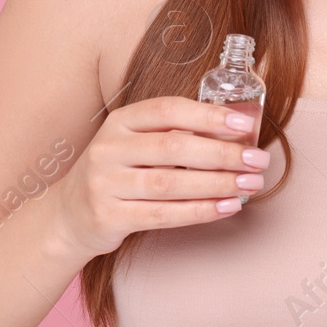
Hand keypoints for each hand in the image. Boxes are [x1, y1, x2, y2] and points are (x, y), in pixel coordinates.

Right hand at [46, 95, 270, 259]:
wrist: (69, 215)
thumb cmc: (118, 172)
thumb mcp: (135, 143)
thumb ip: (173, 134)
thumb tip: (235, 132)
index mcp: (120, 121)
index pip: (168, 109)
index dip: (209, 115)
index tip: (244, 124)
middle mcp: (108, 148)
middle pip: (174, 147)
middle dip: (223, 153)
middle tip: (257, 160)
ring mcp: (104, 183)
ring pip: (171, 183)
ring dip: (217, 184)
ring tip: (249, 184)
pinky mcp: (108, 216)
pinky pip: (162, 215)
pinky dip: (199, 211)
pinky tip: (226, 207)